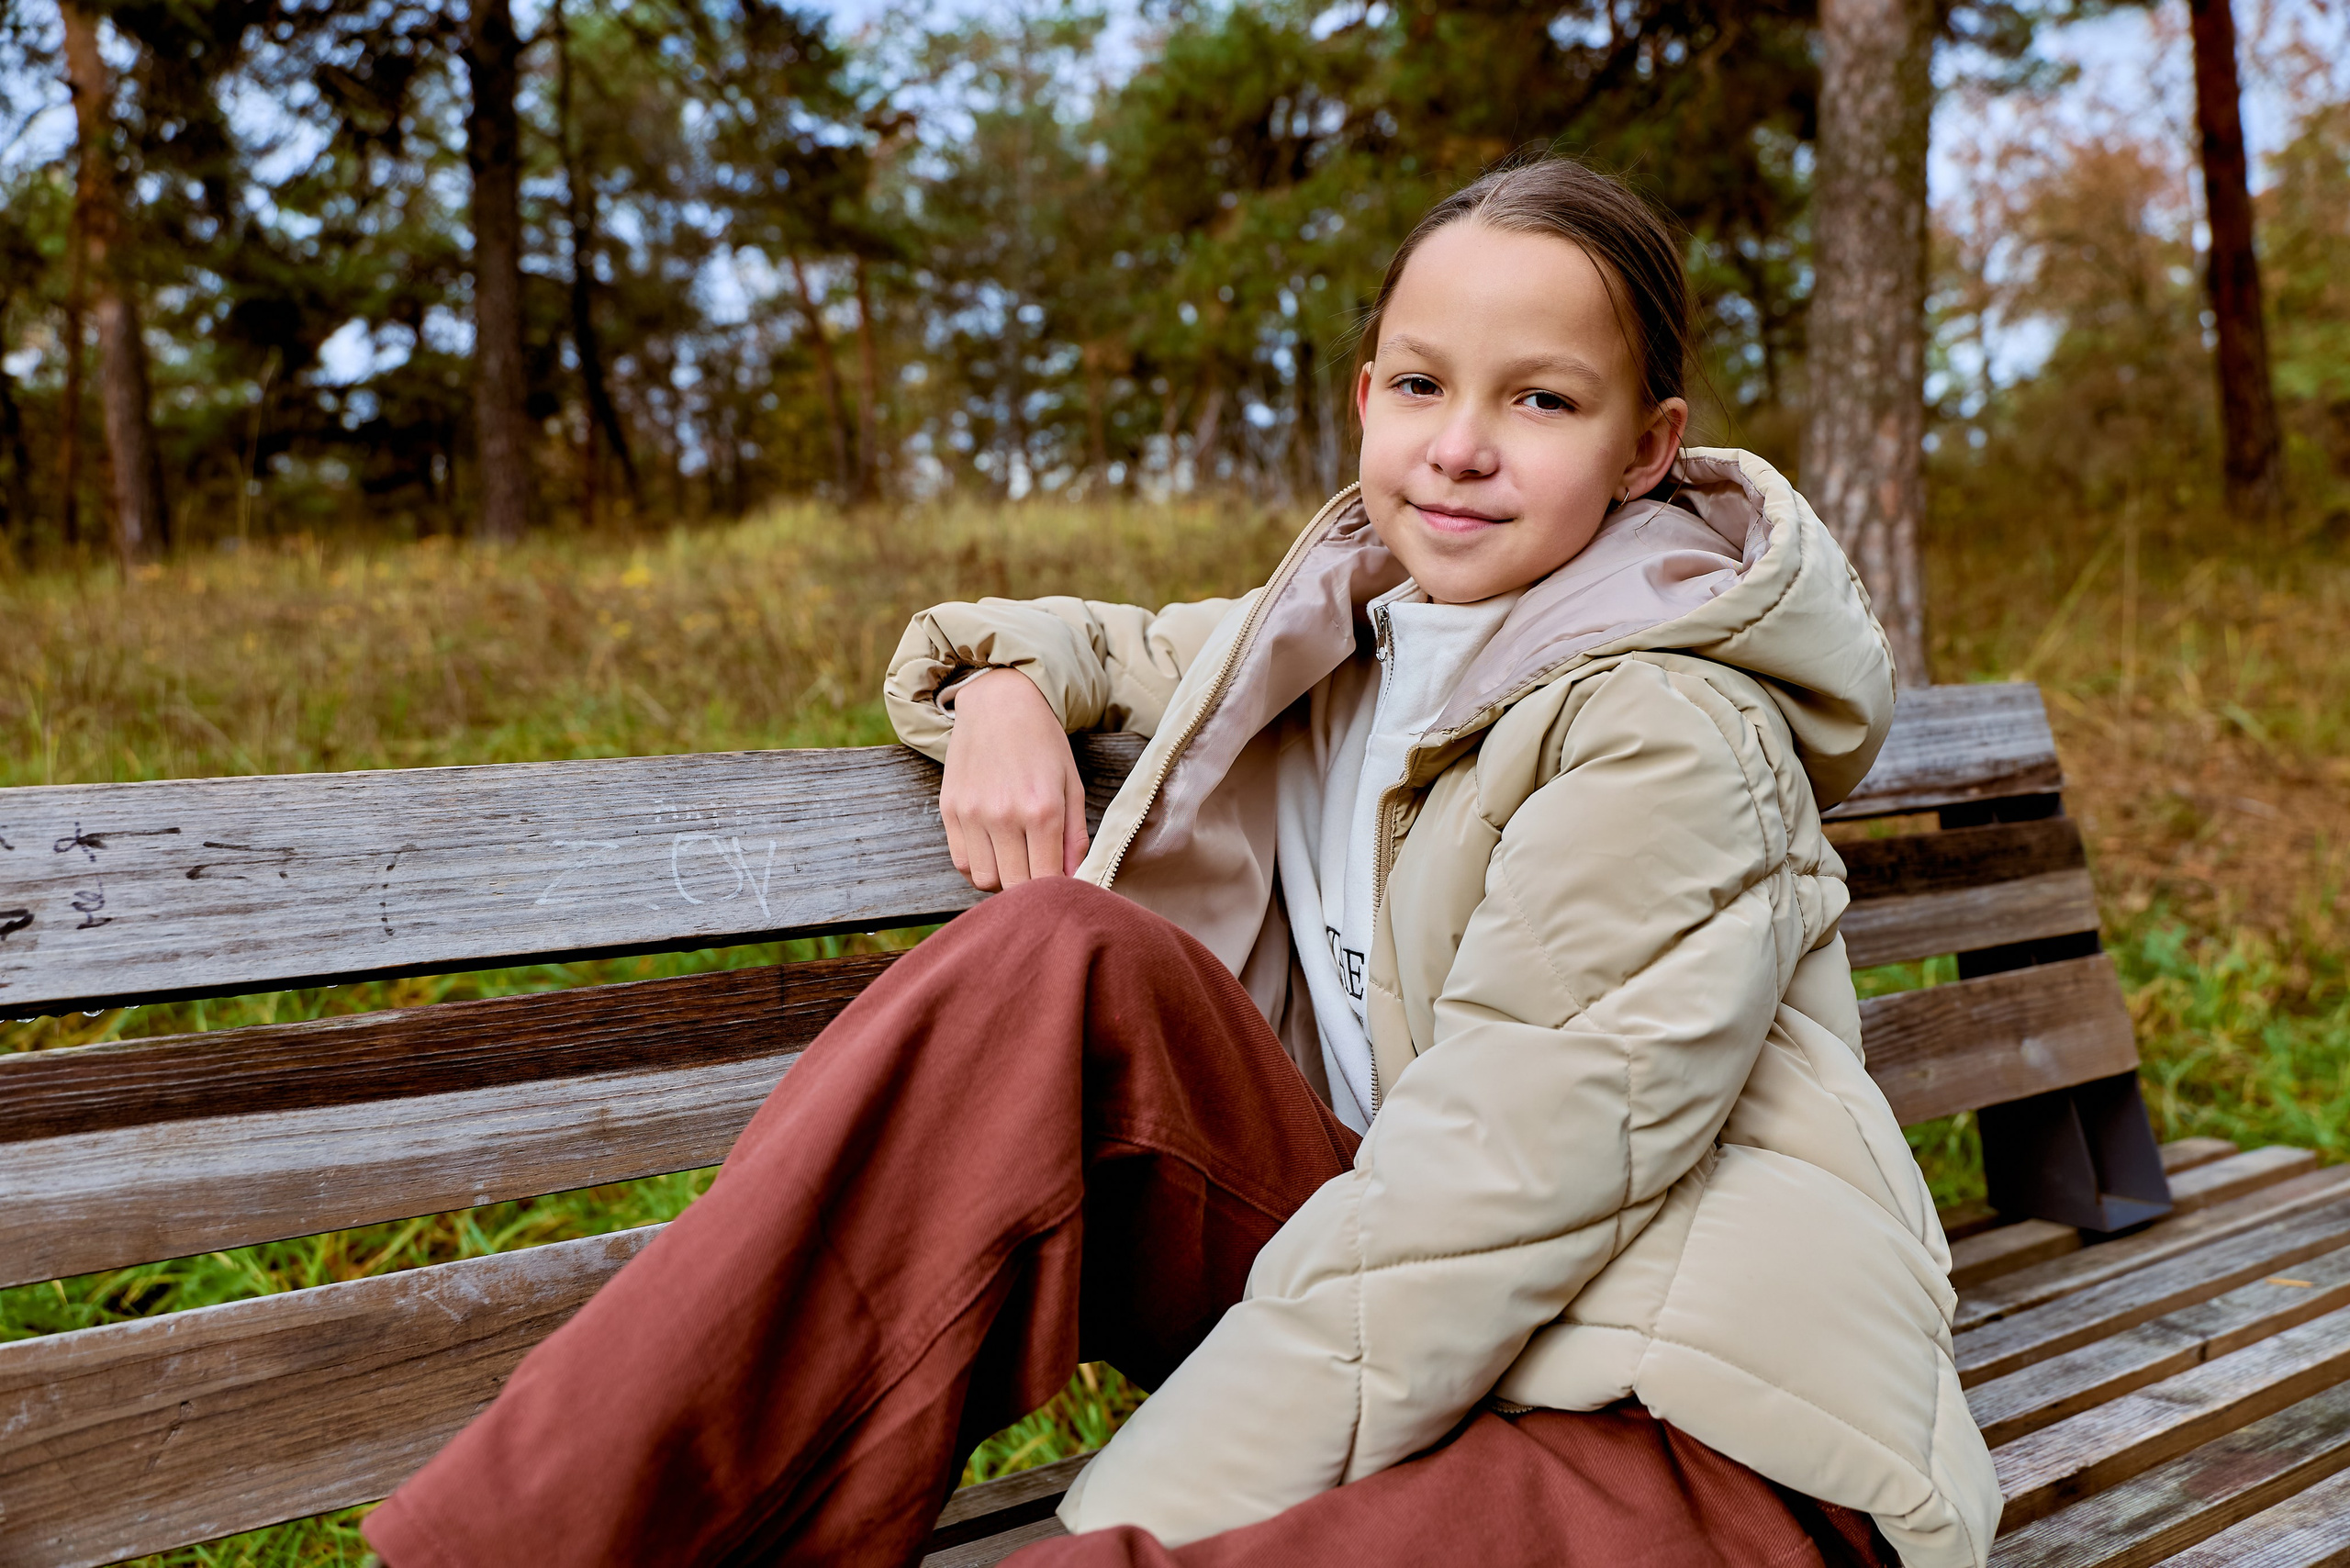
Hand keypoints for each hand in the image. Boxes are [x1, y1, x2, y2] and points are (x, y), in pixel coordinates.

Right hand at [939, 669, 1089, 890]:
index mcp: (1042, 811)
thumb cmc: (1043, 744)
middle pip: (1015, 886)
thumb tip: (1075, 880)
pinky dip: (978, 867)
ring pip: (984, 880)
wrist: (999, 704)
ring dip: (1002, 879)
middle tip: (1038, 871)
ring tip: (1015, 860)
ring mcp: (972, 814)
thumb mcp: (1071, 785)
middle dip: (1030, 888)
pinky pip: (961, 862)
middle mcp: (1004, 816)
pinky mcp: (949, 810)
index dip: (1055, 892)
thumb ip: (1075, 837)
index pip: (1046, 881)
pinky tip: (993, 851)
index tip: (1060, 886)